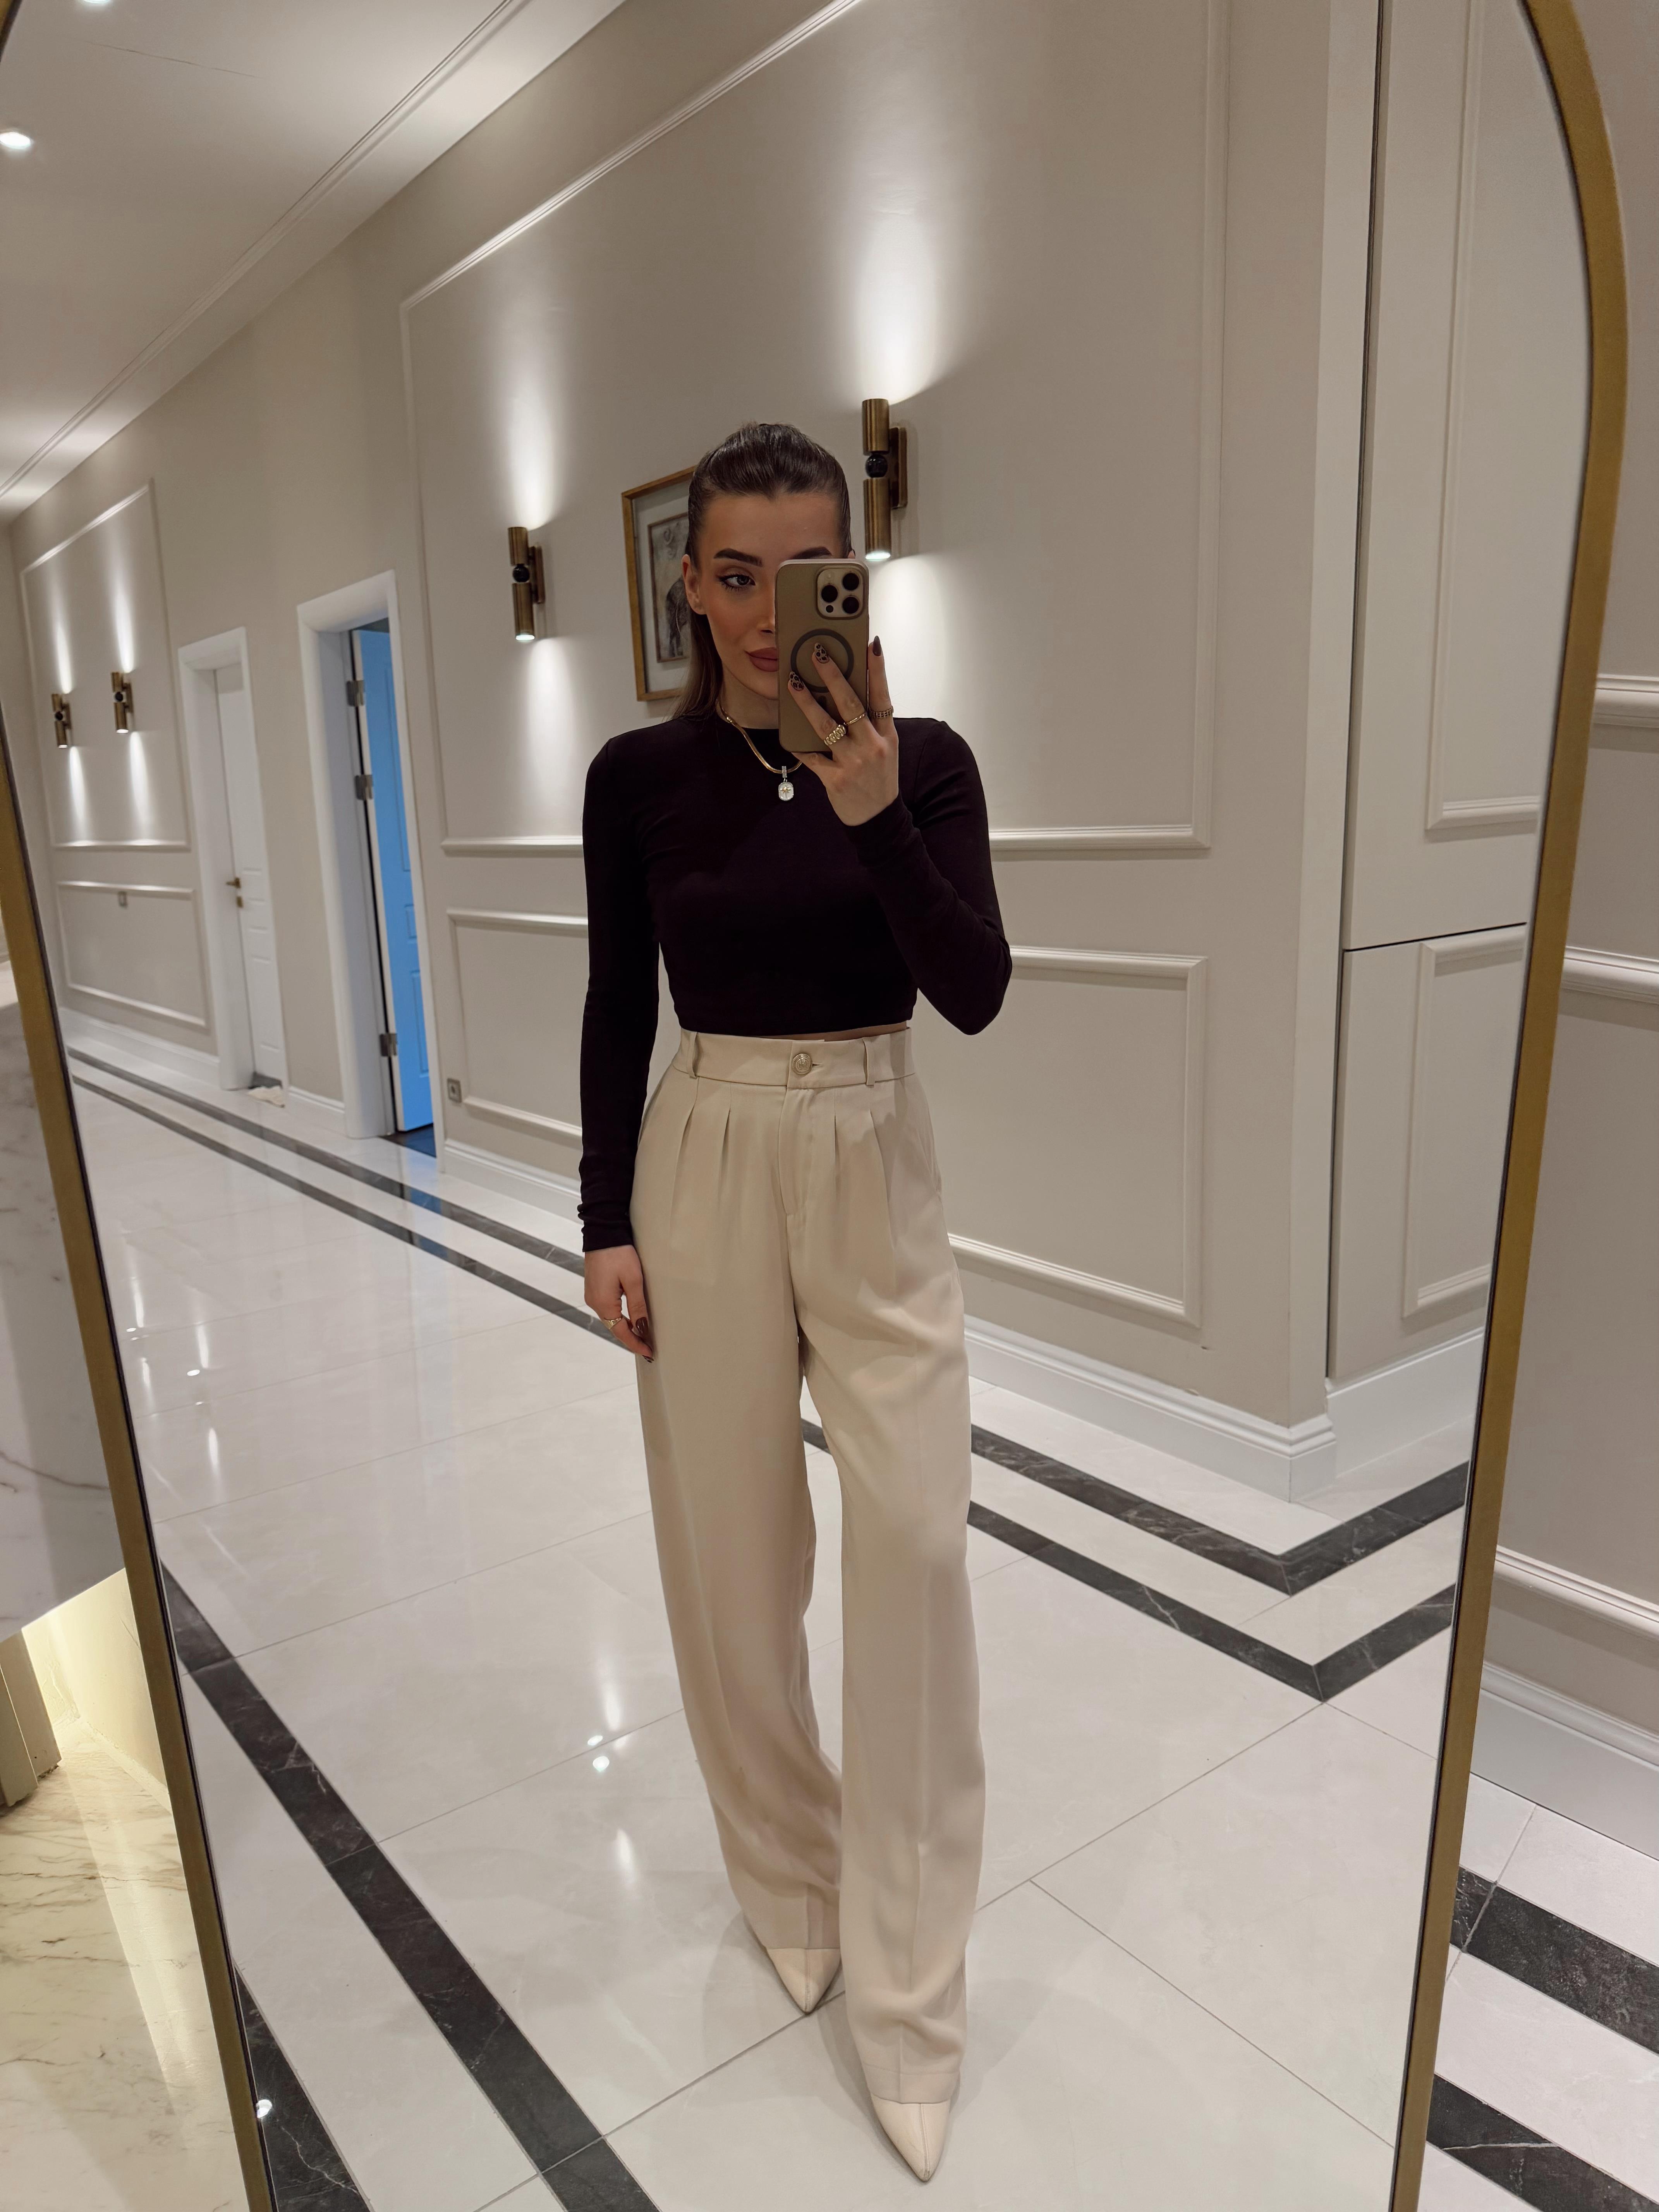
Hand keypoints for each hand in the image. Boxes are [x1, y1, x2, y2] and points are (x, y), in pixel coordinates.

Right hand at [584, 1244, 653, 1358]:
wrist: (603, 1233)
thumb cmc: (619, 1254)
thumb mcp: (633, 1281)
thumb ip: (638, 1306)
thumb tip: (642, 1329)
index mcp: (603, 1303)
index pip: (621, 1332)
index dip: (636, 1344)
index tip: (649, 1353)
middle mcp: (594, 1303)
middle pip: (614, 1327)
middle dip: (631, 1338)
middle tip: (649, 1347)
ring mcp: (592, 1296)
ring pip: (611, 1319)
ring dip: (626, 1327)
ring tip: (642, 1335)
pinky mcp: (594, 1288)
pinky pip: (608, 1309)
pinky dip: (619, 1316)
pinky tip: (630, 1317)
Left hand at [788, 636, 898, 825]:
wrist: (878, 818)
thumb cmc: (879, 777)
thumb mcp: (885, 747)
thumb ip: (871, 723)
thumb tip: (846, 691)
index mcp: (886, 734)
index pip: (882, 695)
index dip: (877, 669)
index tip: (870, 644)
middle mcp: (872, 746)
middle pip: (851, 704)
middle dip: (833, 676)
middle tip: (818, 654)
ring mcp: (853, 763)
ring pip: (826, 726)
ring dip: (806, 702)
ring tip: (793, 682)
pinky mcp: (836, 780)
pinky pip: (812, 757)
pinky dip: (799, 745)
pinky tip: (788, 731)